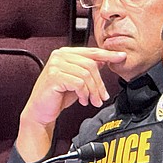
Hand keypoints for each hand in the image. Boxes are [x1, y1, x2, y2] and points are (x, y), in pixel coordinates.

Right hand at [16, 47, 126, 162]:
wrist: (41, 110)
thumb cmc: (58, 96)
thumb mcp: (78, 81)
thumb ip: (88, 69)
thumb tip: (105, 60)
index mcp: (65, 53)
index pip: (91, 52)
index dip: (108, 55)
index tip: (121, 57)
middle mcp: (59, 56)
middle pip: (91, 65)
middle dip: (100, 84)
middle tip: (103, 97)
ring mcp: (56, 65)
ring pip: (86, 75)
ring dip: (93, 91)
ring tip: (93, 101)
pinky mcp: (54, 76)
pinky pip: (79, 83)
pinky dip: (84, 94)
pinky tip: (83, 101)